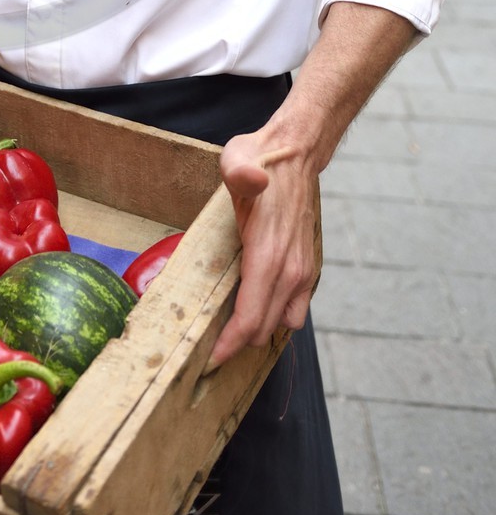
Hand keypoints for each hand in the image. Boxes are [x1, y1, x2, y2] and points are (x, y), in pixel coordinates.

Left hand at [207, 131, 316, 368]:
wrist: (295, 154)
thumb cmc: (261, 159)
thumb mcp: (239, 159)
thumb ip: (241, 171)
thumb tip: (250, 178)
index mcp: (269, 255)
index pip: (250, 319)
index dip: (229, 345)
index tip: (208, 359)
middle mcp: (291, 270)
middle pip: (263, 330)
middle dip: (237, 343)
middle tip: (207, 345)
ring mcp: (303, 271)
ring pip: (281, 324)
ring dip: (258, 329)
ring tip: (229, 327)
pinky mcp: (307, 268)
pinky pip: (293, 309)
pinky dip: (274, 315)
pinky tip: (253, 304)